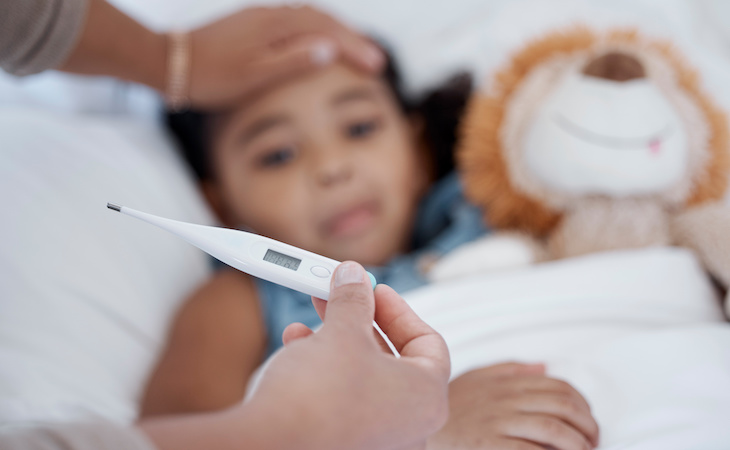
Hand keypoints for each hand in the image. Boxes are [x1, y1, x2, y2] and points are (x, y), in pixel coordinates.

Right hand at [140, 262, 448, 449]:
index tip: (374, 290)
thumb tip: (354, 277)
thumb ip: (354, 299)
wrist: (271, 444)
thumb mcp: (342, 332)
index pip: (428, 342)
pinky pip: (343, 400)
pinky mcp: (345, 444)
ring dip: (336, 343)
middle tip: (340, 296)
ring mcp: (378, 439)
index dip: (398, 310)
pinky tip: (297, 349)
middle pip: (392, 358)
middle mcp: (410, 425)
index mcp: (427, 397)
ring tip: (310, 321)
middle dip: (359, 321)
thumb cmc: (319, 398)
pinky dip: (325, 372)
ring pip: (364, 378)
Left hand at [188, 5, 384, 108]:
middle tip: (375, 59)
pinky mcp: (251, 23)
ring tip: (354, 51)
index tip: (378, 65)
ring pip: (309, 17)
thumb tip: (330, 48)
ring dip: (336, 32)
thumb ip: (293, 62)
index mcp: (276, 27)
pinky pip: (295, 21)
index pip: (328, 31)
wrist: (167, 62)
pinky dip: (316, 31)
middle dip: (353, 37)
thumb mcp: (254, 77)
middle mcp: (271, 15)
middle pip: (323, 18)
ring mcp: (260, 17)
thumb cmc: (210, 77)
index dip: (356, 47)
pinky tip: (317, 44)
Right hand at [428, 363, 599, 449]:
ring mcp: (499, 423)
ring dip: (579, 445)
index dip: (583, 404)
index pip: (559, 386)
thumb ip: (509, 369)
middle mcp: (505, 399)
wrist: (415, 427)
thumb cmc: (449, 410)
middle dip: (588, 426)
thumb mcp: (475, 378)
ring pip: (556, 429)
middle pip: (563, 405)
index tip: (587, 421)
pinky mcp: (491, 446)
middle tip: (592, 441)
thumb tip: (544, 366)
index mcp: (505, 382)